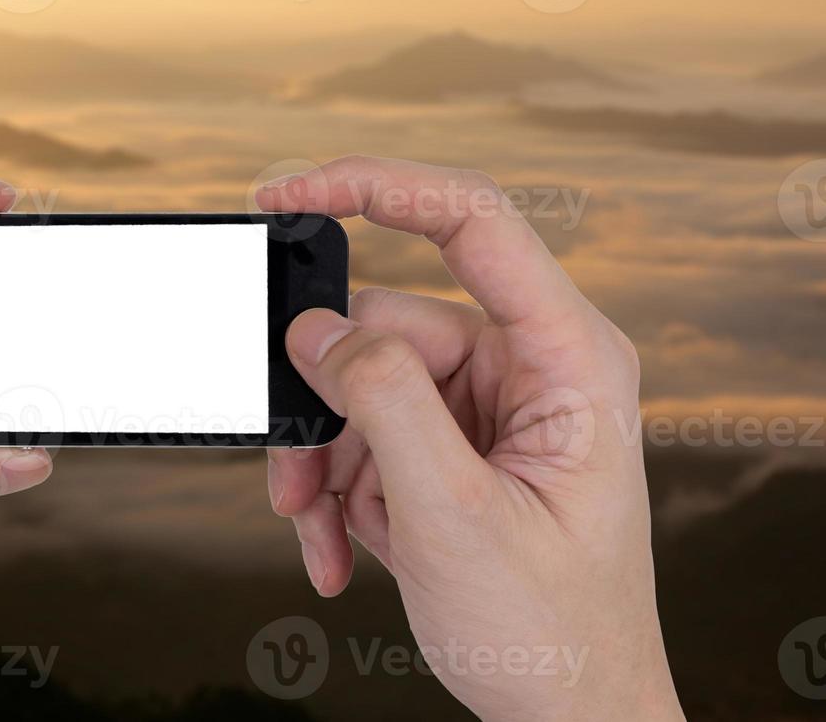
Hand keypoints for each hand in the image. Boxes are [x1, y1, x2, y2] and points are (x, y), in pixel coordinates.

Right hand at [258, 156, 682, 721]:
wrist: (566, 720)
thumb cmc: (554, 632)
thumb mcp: (454, 515)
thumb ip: (384, 401)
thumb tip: (317, 328)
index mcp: (567, 357)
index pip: (471, 220)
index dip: (374, 184)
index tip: (285, 195)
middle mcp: (527, 366)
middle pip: (384, 327)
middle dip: (324, 405)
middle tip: (295, 479)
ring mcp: (485, 407)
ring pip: (358, 384)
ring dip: (323, 463)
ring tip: (319, 532)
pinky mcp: (450, 445)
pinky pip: (363, 433)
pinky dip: (336, 489)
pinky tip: (340, 546)